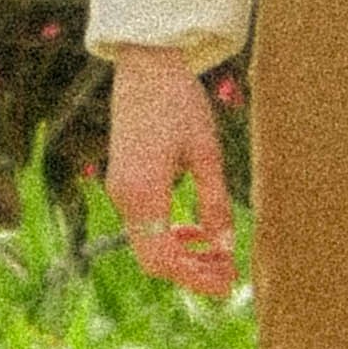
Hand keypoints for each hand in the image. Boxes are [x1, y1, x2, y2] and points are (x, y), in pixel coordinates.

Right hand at [101, 52, 237, 297]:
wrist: (146, 64)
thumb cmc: (180, 103)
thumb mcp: (206, 153)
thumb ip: (215, 203)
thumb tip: (226, 248)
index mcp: (144, 192)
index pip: (164, 259)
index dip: (196, 278)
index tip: (228, 284)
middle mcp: (124, 196)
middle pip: (152, 259)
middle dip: (190, 272)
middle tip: (228, 274)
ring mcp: (119, 189)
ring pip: (146, 243)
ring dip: (181, 255)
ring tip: (217, 253)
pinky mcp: (123, 181)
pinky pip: (143, 225)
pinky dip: (169, 236)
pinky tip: (194, 230)